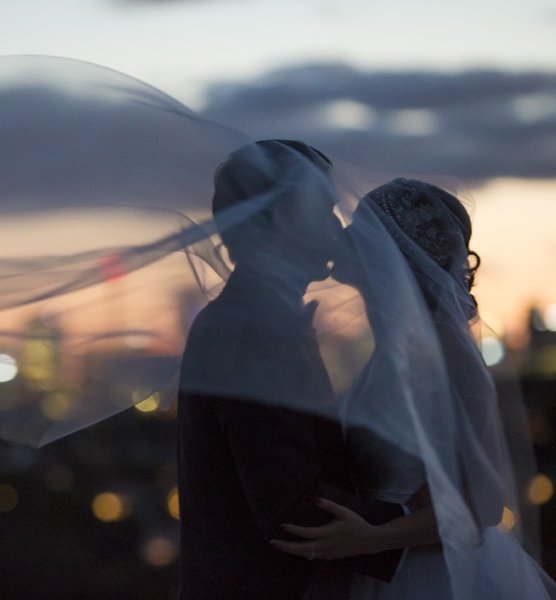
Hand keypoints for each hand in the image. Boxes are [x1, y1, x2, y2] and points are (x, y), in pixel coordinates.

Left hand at [269, 498, 386, 559]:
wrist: (369, 541)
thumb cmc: (356, 524)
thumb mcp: (343, 511)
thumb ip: (329, 505)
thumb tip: (315, 499)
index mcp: (327, 534)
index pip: (306, 533)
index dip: (293, 530)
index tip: (282, 525)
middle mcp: (325, 546)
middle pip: (301, 549)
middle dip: (286, 546)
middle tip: (272, 542)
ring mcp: (327, 553)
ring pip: (305, 555)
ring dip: (292, 551)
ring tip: (280, 546)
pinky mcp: (330, 556)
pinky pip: (312, 556)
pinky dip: (302, 553)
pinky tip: (296, 550)